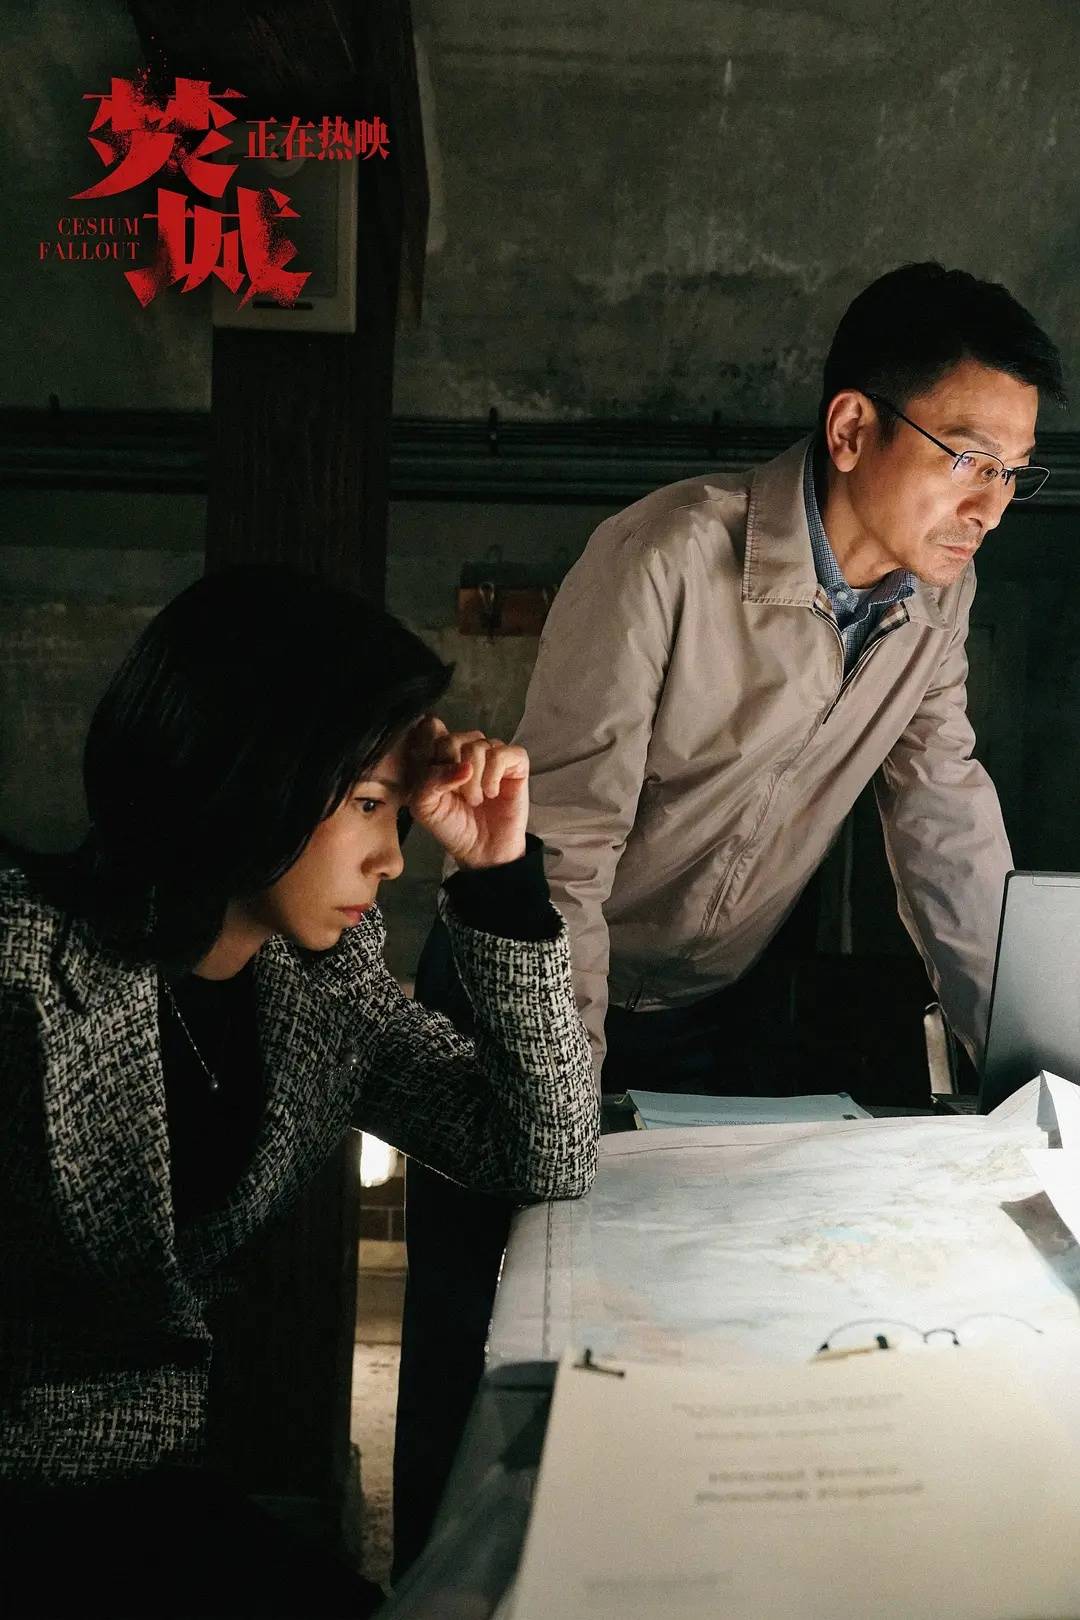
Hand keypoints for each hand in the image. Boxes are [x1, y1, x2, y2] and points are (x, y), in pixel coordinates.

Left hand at [405, 716, 528, 869]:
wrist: (482, 850)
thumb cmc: (452, 826)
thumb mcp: (425, 806)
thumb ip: (429, 780)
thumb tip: (462, 766)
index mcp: (438, 754)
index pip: (431, 728)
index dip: (431, 752)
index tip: (434, 780)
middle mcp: (464, 749)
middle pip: (452, 738)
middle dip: (452, 771)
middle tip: (459, 796)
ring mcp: (490, 753)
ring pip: (477, 745)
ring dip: (474, 779)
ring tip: (475, 800)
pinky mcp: (515, 762)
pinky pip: (502, 753)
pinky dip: (494, 775)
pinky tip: (492, 792)